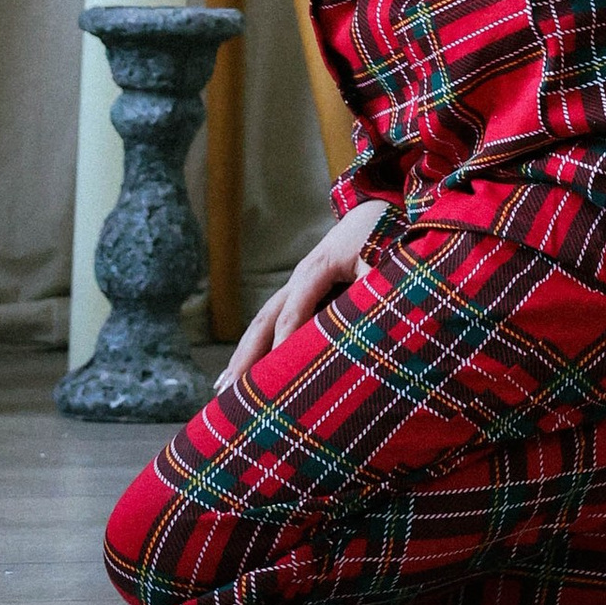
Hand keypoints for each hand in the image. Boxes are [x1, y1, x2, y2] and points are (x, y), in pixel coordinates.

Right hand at [223, 197, 388, 391]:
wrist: (375, 211)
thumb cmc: (382, 234)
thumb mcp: (383, 260)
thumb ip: (374, 290)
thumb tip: (369, 324)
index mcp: (316, 269)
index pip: (291, 315)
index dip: (282, 347)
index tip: (275, 382)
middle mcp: (298, 279)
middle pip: (265, 320)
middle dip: (247, 356)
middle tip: (229, 393)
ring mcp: (296, 286)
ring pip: (262, 323)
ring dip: (243, 354)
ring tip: (222, 390)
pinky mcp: (301, 295)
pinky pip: (273, 322)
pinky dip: (255, 347)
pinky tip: (241, 372)